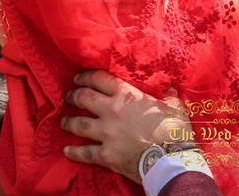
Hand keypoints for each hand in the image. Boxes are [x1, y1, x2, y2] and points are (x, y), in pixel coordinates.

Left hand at [61, 69, 191, 183]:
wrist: (173, 161)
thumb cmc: (175, 132)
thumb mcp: (175, 108)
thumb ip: (169, 97)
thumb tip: (171, 90)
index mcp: (126, 96)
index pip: (99, 79)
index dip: (86, 76)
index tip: (78, 78)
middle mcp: (111, 111)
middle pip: (84, 98)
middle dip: (73, 96)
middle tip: (69, 97)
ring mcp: (106, 133)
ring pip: (79, 124)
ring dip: (68, 121)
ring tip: (63, 121)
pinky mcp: (106, 154)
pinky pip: (85, 152)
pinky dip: (74, 152)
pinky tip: (66, 151)